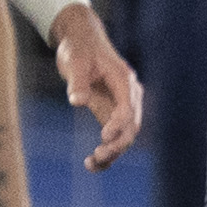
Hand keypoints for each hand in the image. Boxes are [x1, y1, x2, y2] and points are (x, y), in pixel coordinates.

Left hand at [51, 3, 142, 170]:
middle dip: (117, 144)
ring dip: (113, 152)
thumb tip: (78, 101)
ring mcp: (122, 106)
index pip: (128, 107)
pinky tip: (92, 163)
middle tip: (97, 156)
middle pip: (131, 126)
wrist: (82, 42)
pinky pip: (115, 136)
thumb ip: (77, 81)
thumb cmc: (79, 49)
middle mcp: (128, 95)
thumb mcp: (74, 61)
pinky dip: (107, 150)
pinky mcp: (112, 113)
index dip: (119, 124)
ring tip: (91, 164)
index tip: (104, 136)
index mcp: (124, 80)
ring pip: (126, 135)